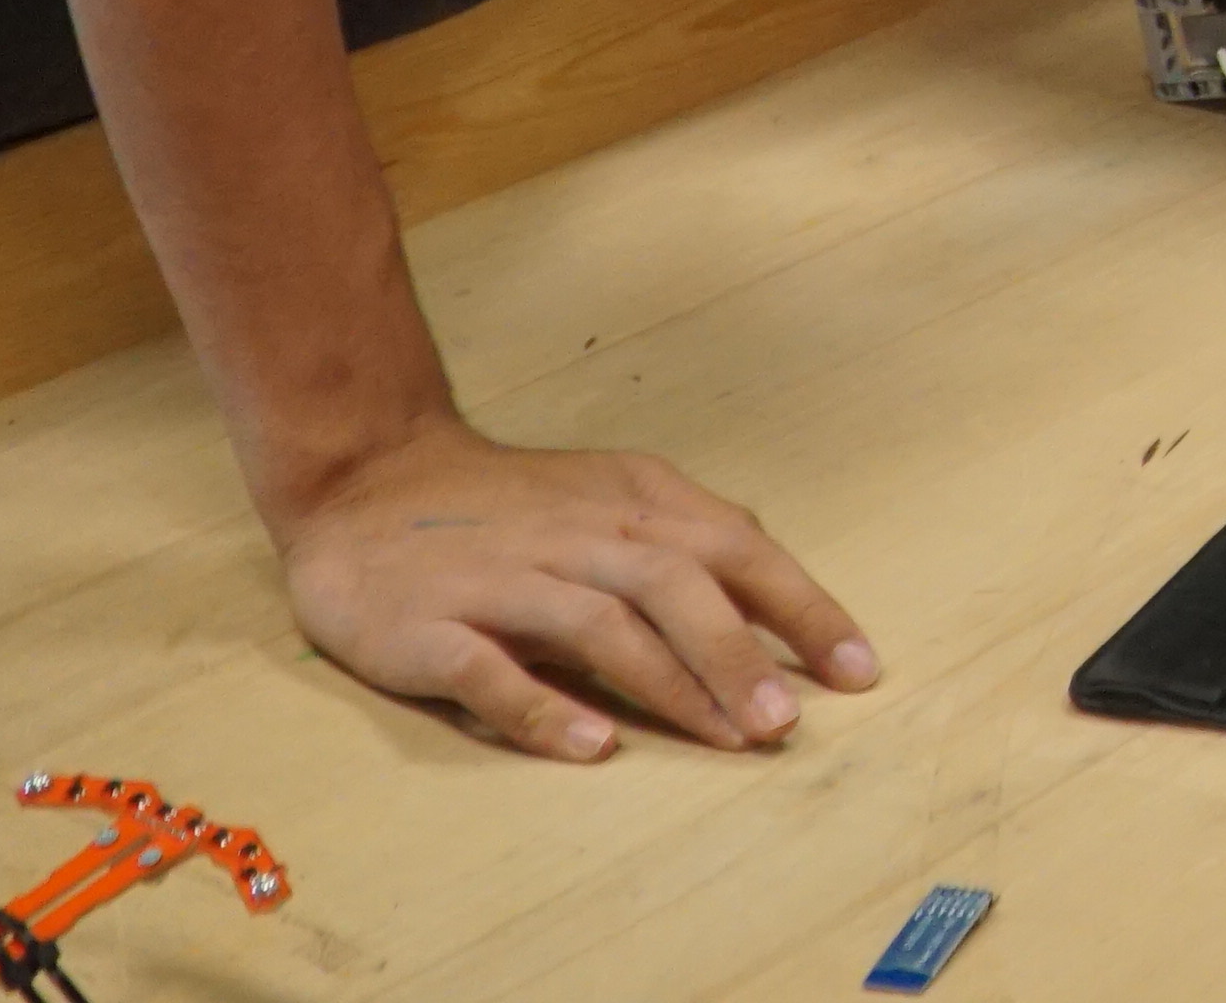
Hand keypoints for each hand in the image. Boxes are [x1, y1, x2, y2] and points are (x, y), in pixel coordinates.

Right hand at [272, 416, 870, 761]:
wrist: (366, 480)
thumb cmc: (508, 506)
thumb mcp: (612, 496)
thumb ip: (690, 536)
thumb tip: (779, 590)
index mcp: (632, 503)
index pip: (735, 548)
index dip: (801, 609)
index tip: (859, 671)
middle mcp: (577, 535)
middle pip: (677, 585)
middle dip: (741, 653)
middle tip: (788, 720)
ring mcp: (504, 579)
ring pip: (602, 625)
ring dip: (672, 682)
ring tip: (729, 736)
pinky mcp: (433, 626)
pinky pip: (494, 671)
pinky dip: (547, 708)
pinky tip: (596, 745)